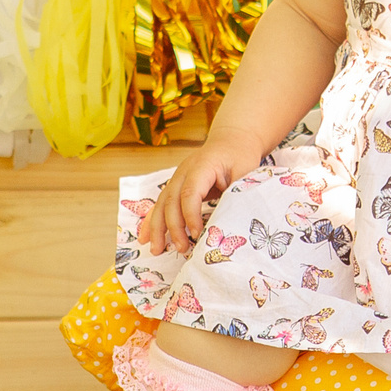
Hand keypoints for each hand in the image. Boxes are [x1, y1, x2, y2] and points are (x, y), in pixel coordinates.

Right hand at [142, 141, 256, 254]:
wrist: (231, 140)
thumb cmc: (240, 156)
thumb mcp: (245, 173)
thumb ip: (236, 194)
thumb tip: (231, 222)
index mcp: (202, 166)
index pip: (190, 193)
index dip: (191, 215)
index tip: (198, 234)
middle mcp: (184, 171)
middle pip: (171, 200)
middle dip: (173, 227)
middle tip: (181, 248)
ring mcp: (177, 178)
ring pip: (161, 204)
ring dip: (157, 228)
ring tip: (157, 250)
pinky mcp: (175, 185)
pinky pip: (161, 204)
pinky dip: (152, 221)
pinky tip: (145, 238)